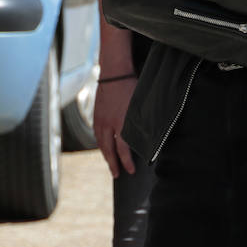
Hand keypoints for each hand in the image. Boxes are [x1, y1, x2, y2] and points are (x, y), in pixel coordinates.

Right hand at [94, 18, 137, 176]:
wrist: (115, 71)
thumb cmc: (132, 86)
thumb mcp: (141, 105)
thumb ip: (144, 122)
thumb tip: (150, 136)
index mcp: (121, 123)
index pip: (123, 149)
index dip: (127, 162)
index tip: (131, 171)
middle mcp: (108, 124)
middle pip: (108, 150)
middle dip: (113, 163)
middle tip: (117, 175)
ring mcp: (100, 119)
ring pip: (100, 143)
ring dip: (105, 154)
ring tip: (110, 163)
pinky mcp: (96, 114)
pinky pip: (96, 134)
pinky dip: (100, 143)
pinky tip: (103, 145)